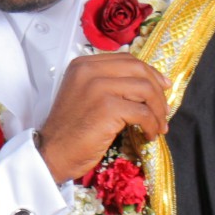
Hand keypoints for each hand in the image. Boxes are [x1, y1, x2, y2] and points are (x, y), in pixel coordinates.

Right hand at [39, 53, 169, 183]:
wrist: (51, 153)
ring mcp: (98, 88)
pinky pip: (143, 113)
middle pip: (139, 71)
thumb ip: (107, 83)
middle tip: (164, 110)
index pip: (127, 60)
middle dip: (158, 91)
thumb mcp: (84, 95)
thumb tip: (147, 84)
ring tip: (159, 126)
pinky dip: (152, 125)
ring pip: (145, 90)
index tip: (162, 87)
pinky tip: (149, 135)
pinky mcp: (107, 108)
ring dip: (158, 111)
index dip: (150, 73)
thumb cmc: (69, 130)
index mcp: (83, 65)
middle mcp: (89, 71)